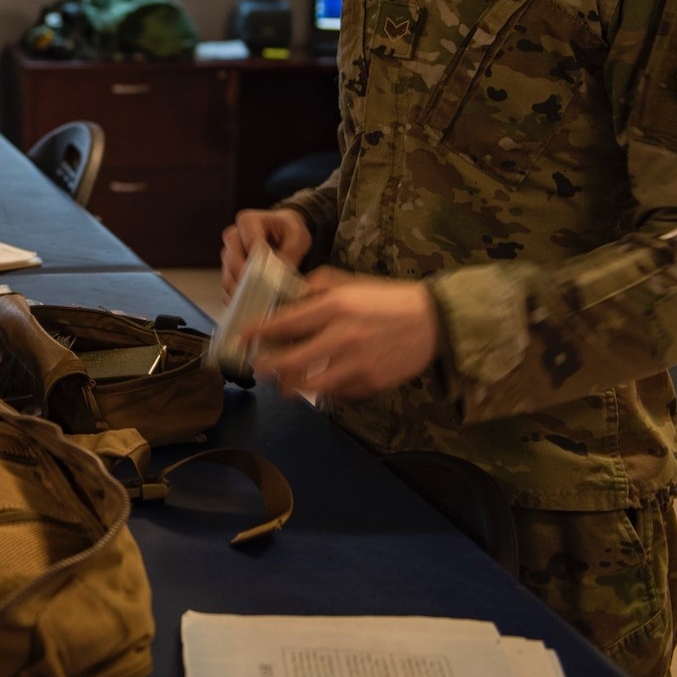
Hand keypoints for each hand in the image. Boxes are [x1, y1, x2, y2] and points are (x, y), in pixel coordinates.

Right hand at [221, 207, 311, 302]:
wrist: (282, 233)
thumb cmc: (289, 231)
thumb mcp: (298, 236)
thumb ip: (291, 252)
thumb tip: (280, 272)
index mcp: (248, 221)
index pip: (250, 242)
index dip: (260, 261)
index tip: (271, 276)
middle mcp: (233, 236)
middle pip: (233, 261)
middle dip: (248, 280)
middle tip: (265, 295)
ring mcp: (228, 254)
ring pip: (228, 276)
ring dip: (241, 292)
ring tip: (259, 304)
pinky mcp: (228, 270)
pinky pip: (227, 288)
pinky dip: (238, 299)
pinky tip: (252, 306)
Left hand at [241, 268, 442, 399]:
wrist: (434, 321)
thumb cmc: (388, 299)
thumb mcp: (350, 282)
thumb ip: (316, 287)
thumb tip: (288, 298)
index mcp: (336, 307)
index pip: (285, 322)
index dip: (259, 331)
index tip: (242, 336)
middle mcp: (342, 337)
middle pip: (289, 362)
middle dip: (265, 367)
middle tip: (255, 366)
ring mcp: (357, 364)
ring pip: (309, 385)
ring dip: (289, 386)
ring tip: (281, 383)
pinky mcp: (370, 384)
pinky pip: (337, 393)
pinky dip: (323, 391)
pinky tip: (319, 385)